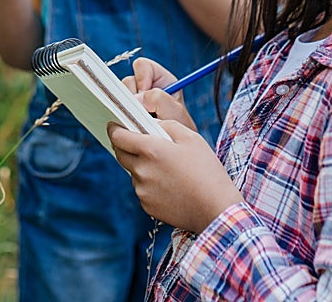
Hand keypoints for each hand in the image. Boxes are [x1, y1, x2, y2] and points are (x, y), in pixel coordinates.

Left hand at [108, 118, 242, 233]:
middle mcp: (141, 170)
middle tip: (139, 143)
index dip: (114, 129)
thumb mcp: (190, 137)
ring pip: (133, 172)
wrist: (216, 209)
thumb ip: (166, 124)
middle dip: (124, 146)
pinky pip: (142, 190)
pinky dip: (149, 184)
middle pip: (120, 154)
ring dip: (141, 166)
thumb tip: (151, 123)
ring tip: (166, 168)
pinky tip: (169, 185)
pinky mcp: (147, 206)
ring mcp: (142, 190)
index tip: (114, 125)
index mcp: (150, 150)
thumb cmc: (206, 170)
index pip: (118, 136)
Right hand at [122, 57, 196, 131]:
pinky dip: (121, 117)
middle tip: (141, 112)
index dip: (141, 77)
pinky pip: (116, 109)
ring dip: (126, 108)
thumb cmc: (180, 131)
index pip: (143, 66)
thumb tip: (136, 98)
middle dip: (132, 96)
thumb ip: (159, 99)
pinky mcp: (127, 113)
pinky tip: (131, 125)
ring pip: (119, 95)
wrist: (173, 150)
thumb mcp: (175, 112)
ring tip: (139, 121)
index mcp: (160, 80)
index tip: (144, 93)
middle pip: (127, 81)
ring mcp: (135, 101)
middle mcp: (146, 88)